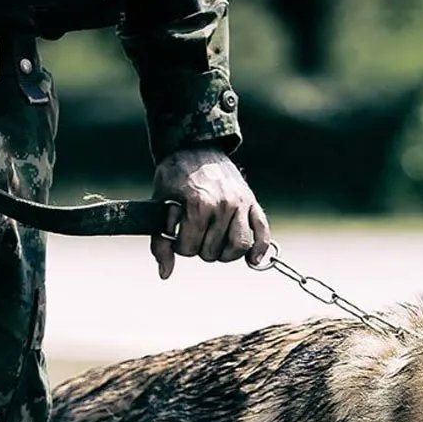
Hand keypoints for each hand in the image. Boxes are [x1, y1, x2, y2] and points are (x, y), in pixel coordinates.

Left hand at [150, 147, 269, 279]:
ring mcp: (240, 203)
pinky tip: (253, 260)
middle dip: (199, 247)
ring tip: (214, 242)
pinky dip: (259, 249)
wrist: (194, 147)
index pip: (189, 249)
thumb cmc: (174, 177)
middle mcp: (223, 204)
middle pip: (211, 252)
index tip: (177, 232)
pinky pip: (262, 232)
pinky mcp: (252, 202)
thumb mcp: (160, 205)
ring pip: (238, 248)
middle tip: (194, 231)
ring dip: (224, 252)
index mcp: (199, 204)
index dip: (179, 245)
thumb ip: (160, 241)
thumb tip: (165, 274)